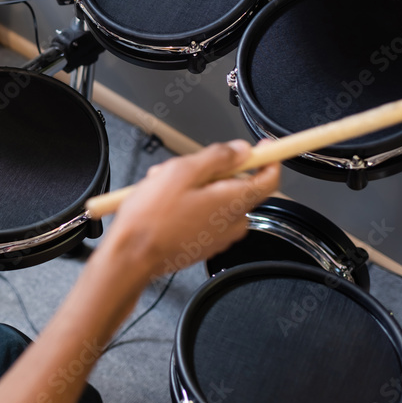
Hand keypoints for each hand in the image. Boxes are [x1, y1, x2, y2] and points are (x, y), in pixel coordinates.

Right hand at [105, 140, 279, 277]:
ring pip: (216, 199)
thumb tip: (241, 150)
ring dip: (195, 187)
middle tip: (184, 167)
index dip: (268, 158)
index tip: (262, 147)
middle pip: (237, 186)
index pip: (270, 178)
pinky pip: (205, 216)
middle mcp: (232, 221)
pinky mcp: (203, 244)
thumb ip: (216, 157)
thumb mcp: (182, 172)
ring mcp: (218, 236)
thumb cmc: (152, 218)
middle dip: (212, 172)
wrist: (132, 255)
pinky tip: (164, 204)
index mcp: (233, 201)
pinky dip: (189, 205)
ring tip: (164, 187)